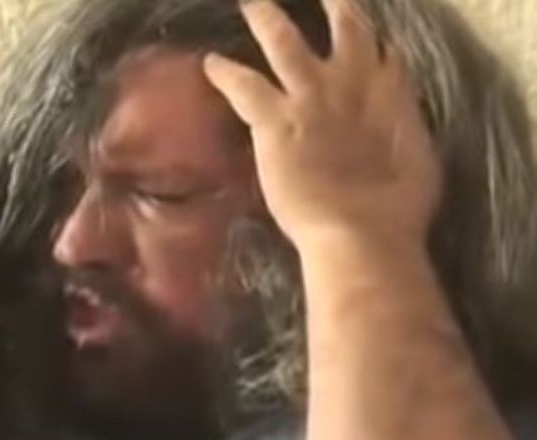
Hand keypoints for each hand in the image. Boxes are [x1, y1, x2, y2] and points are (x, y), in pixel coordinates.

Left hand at [203, 0, 441, 250]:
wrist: (361, 230)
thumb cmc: (396, 209)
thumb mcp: (416, 160)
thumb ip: (403, 126)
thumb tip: (397, 112)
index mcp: (389, 93)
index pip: (383, 50)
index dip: (373, 40)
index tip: (367, 36)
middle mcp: (351, 82)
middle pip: (343, 27)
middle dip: (334, 6)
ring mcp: (309, 96)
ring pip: (283, 41)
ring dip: (266, 18)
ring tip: (250, 4)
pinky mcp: (274, 118)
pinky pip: (243, 84)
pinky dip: (225, 73)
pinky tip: (210, 62)